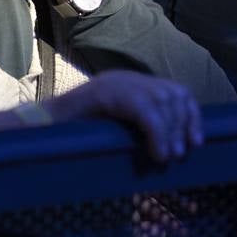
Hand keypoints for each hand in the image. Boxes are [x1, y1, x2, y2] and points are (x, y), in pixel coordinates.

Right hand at [46, 71, 202, 163]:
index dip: (191, 115)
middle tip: (181, 154)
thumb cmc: (75, 136)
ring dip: (170, 132)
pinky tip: (157, 153)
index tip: (196, 142)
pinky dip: (157, 134)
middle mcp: (126, 79)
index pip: (175, 90)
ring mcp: (115, 83)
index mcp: (130, 85)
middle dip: (183, 124)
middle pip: (173, 93)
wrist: (40, 130)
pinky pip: (144, 111)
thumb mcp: (116, 130)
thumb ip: (139, 128)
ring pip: (162, 102)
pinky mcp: (106, 93)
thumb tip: (172, 147)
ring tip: (168, 157)